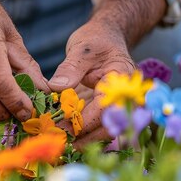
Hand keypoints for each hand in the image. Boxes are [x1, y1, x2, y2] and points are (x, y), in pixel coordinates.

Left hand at [47, 0, 166, 147]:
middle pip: (110, 126)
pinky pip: (97, 127)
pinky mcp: (105, 109)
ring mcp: (116, 105)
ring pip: (105, 131)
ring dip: (84, 140)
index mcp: (121, 79)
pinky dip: (82, 135)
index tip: (61, 126)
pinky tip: (65, 137)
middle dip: (85, 138)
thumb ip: (70, 67)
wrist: (107, 37)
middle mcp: (124, 96)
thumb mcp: (82, 48)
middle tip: (60, 142)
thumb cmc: (97, 40)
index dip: (84, 121)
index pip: (105, 108)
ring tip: (60, 143)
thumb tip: (56, 87)